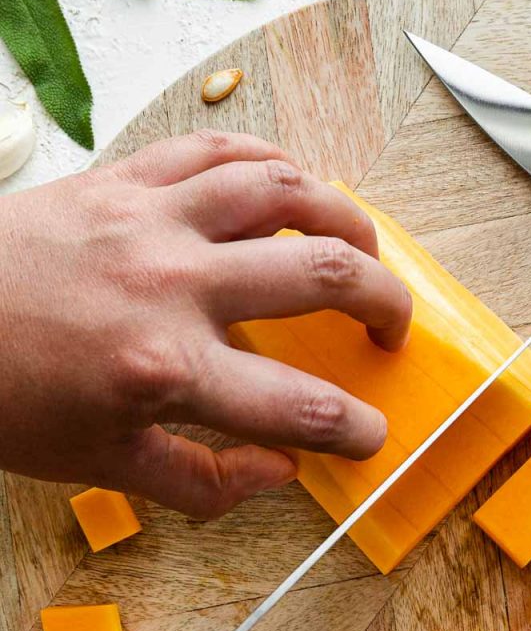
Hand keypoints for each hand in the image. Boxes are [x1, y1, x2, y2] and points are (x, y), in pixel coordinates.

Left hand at [0, 130, 411, 517]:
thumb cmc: (1, 394)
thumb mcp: (96, 466)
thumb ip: (201, 481)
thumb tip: (279, 471)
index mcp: (166, 370)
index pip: (298, 406)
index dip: (353, 428)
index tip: (368, 434)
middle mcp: (172, 285)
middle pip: (321, 277)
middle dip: (384, 305)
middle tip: (392, 327)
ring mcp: (150, 221)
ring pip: (283, 191)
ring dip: (344, 216)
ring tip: (366, 244)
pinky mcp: (121, 179)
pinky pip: (215, 148)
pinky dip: (267, 158)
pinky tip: (291, 179)